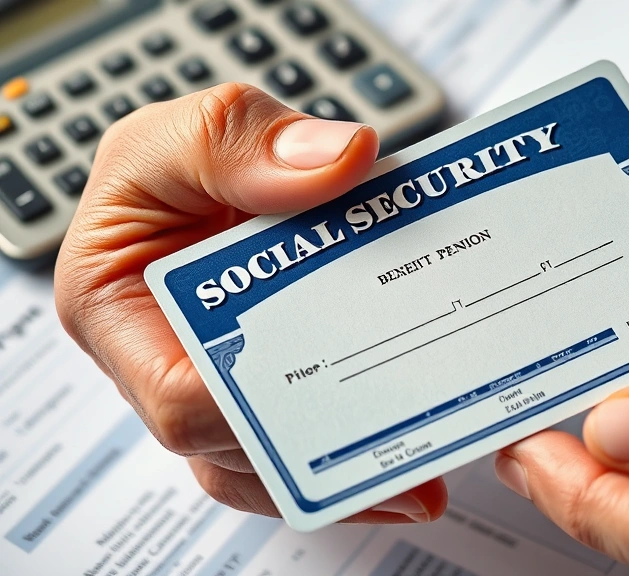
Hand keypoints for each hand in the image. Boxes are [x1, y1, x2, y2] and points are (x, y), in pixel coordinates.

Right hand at [55, 83, 445, 522]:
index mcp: (119, 312)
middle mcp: (169, 366)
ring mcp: (227, 384)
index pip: (182, 397)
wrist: (209, 174)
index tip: (337, 389)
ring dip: (346, 464)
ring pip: (276, 456)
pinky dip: (357, 439)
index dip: (260, 410)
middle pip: (239, 442)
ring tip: (424, 474)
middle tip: (408, 457)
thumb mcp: (188, 129)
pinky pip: (309, 431)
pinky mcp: (277, 382)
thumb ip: (243, 142)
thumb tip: (341, 161)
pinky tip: (416, 440)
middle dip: (320, 452)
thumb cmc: (173, 163)